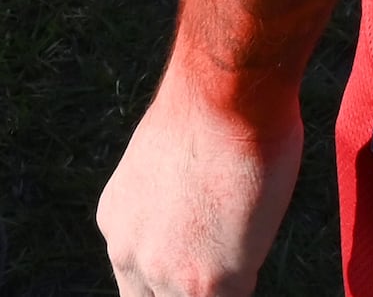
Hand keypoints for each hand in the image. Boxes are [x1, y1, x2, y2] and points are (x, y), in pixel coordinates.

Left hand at [95, 63, 303, 296]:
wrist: (225, 95)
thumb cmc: (213, 108)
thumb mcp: (167, 164)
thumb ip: (171, 204)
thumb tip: (199, 216)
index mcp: (117, 220)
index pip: (140, 274)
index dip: (174, 271)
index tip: (201, 254)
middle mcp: (130, 254)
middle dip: (189, 287)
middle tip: (218, 262)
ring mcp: (166, 274)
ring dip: (220, 283)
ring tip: (242, 240)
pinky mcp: (206, 285)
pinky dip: (248, 276)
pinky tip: (255, 239)